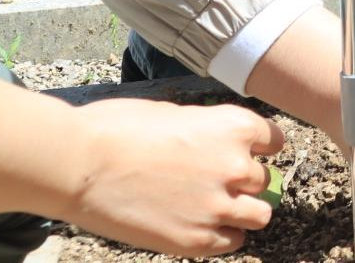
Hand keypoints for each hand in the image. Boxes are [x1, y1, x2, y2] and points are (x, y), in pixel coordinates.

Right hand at [63, 99, 284, 256]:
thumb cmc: (118, 129)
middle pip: (264, 180)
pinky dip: (222, 236)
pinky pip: (233, 242)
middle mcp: (236, 166)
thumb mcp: (174, 113)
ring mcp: (219, 207)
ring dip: (242, 211)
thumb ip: (206, 132)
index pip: (273, 141)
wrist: (81, 164)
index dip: (257, 147)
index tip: (246, 152)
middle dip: (242, 180)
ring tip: (215, 208)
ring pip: (260, 215)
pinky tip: (198, 225)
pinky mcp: (197, 241)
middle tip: (214, 181)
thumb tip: (213, 144)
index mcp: (233, 127)